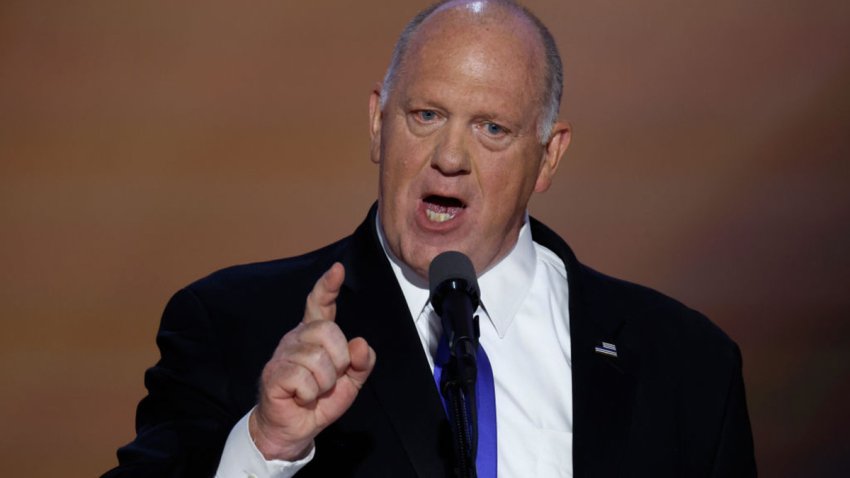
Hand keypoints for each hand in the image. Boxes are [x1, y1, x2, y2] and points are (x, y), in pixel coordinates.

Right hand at [249, 262, 375, 459]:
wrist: (295, 429)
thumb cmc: (320, 400)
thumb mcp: (350, 382)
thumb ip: (361, 363)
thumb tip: (360, 344)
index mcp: (315, 335)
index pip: (320, 304)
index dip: (328, 286)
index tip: (337, 270)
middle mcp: (296, 337)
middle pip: (328, 331)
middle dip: (339, 360)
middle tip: (329, 379)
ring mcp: (283, 354)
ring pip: (318, 359)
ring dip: (325, 384)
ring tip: (314, 391)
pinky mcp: (273, 373)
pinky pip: (304, 379)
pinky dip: (310, 394)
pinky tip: (301, 397)